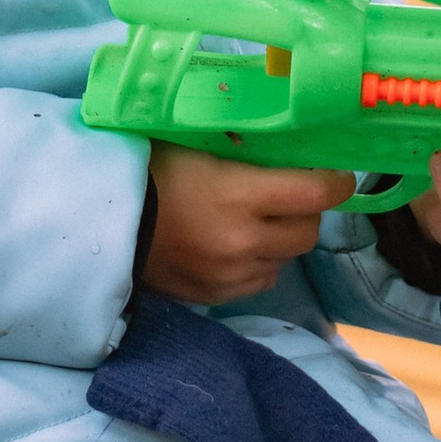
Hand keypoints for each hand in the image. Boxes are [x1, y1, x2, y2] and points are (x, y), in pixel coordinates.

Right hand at [142, 147, 352, 305]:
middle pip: (308, 231)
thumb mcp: (196, 145)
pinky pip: (261, 280)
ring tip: (260, 221)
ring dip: (282, 239)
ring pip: (287, 259)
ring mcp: (231, 274)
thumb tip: (287, 145)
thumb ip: (243, 149)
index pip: (315, 193)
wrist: (102, 225)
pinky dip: (259, 262)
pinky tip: (239, 246)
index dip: (336, 182)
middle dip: (307, 211)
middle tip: (293, 195)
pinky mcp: (217, 296)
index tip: (338, 176)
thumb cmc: (149, 172)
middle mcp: (243, 241)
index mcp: (239, 196)